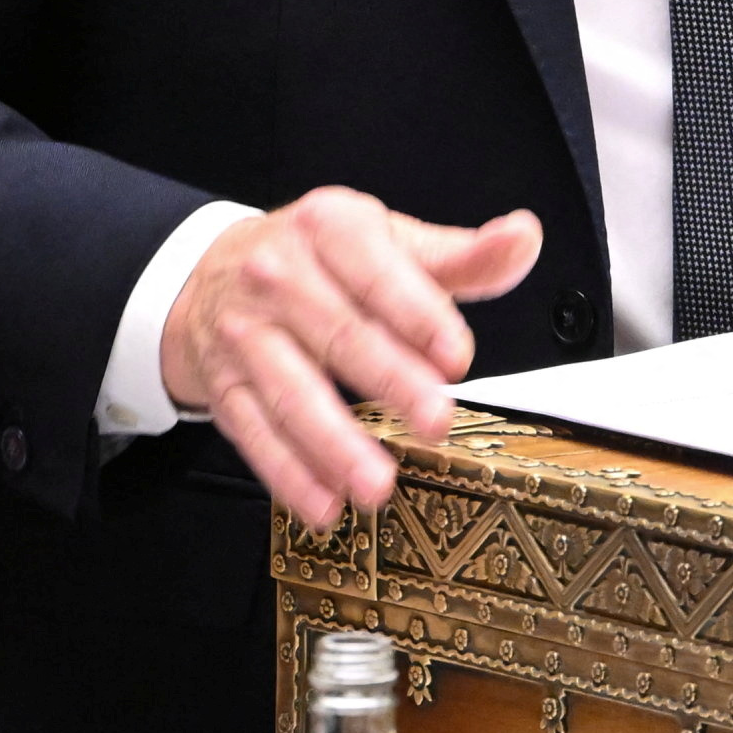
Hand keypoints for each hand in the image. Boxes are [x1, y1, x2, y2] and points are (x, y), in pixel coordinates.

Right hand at [162, 192, 545, 529]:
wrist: (210, 272)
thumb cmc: (316, 260)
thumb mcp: (384, 241)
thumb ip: (459, 255)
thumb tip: (522, 240)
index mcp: (328, 228)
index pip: (377, 272)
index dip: (419, 315)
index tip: (457, 357)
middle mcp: (278, 277)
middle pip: (340, 335)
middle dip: (390, 382)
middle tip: (435, 423)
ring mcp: (245, 334)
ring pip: (292, 392)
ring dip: (335, 444)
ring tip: (376, 484)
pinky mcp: (224, 385)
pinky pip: (254, 433)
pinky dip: (288, 474)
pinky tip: (323, 504)